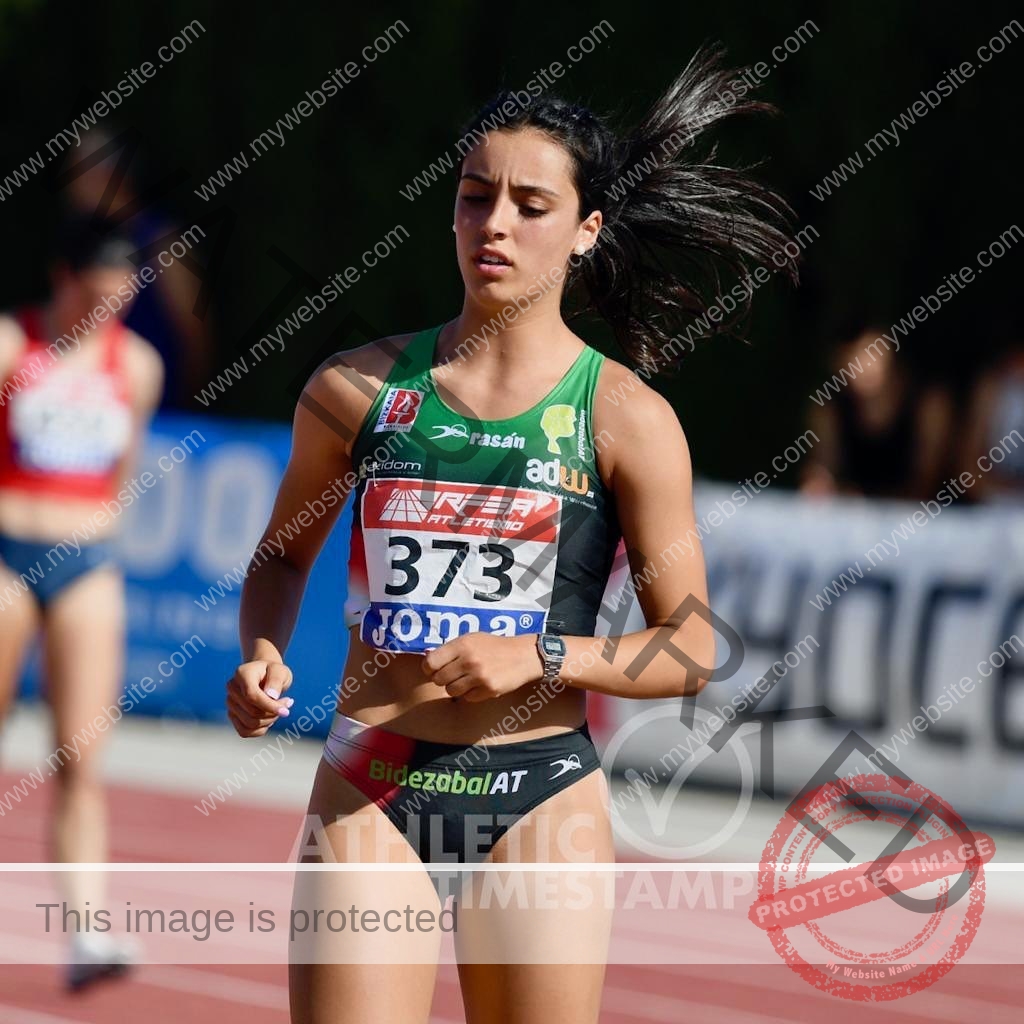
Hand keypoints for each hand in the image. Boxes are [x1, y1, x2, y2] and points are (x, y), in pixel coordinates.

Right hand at [226, 660, 294, 736]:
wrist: (265, 674)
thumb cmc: (273, 672)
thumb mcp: (280, 671)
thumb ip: (276, 680)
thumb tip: (271, 695)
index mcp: (242, 674)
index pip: (252, 696)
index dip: (269, 706)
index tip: (286, 711)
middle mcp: (232, 689)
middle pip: (253, 712)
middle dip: (273, 712)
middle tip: (287, 704)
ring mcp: (230, 703)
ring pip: (250, 724)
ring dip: (269, 721)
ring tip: (278, 710)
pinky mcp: (232, 715)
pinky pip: (245, 731)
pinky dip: (260, 729)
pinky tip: (270, 718)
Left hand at [422, 633, 542, 702]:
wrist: (522, 655)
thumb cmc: (494, 647)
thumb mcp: (471, 639)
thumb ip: (450, 649)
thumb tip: (426, 657)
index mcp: (462, 644)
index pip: (430, 663)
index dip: (428, 669)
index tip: (433, 670)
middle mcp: (468, 660)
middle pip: (439, 679)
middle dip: (443, 679)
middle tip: (454, 674)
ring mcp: (479, 676)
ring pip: (451, 691)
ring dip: (457, 688)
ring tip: (468, 679)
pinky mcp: (489, 689)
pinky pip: (467, 698)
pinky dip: (471, 694)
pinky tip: (480, 684)